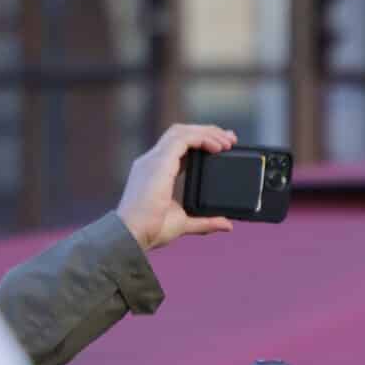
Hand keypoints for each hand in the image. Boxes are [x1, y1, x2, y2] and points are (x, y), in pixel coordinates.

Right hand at [115, 124, 238, 252]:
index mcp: (155, 172)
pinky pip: (183, 139)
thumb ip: (205, 222)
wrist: (133, 233)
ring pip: (181, 131)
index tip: (223, 146)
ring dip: (207, 132)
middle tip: (231, 139)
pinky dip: (202, 138)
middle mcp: (152, 161)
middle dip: (207, 132)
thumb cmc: (151, 230)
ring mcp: (153, 160)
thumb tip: (226, 224)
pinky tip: (217, 147)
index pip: (178, 147)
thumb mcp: (184, 223)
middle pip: (180, 134)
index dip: (200, 141)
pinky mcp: (159, 162)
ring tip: (228, 141)